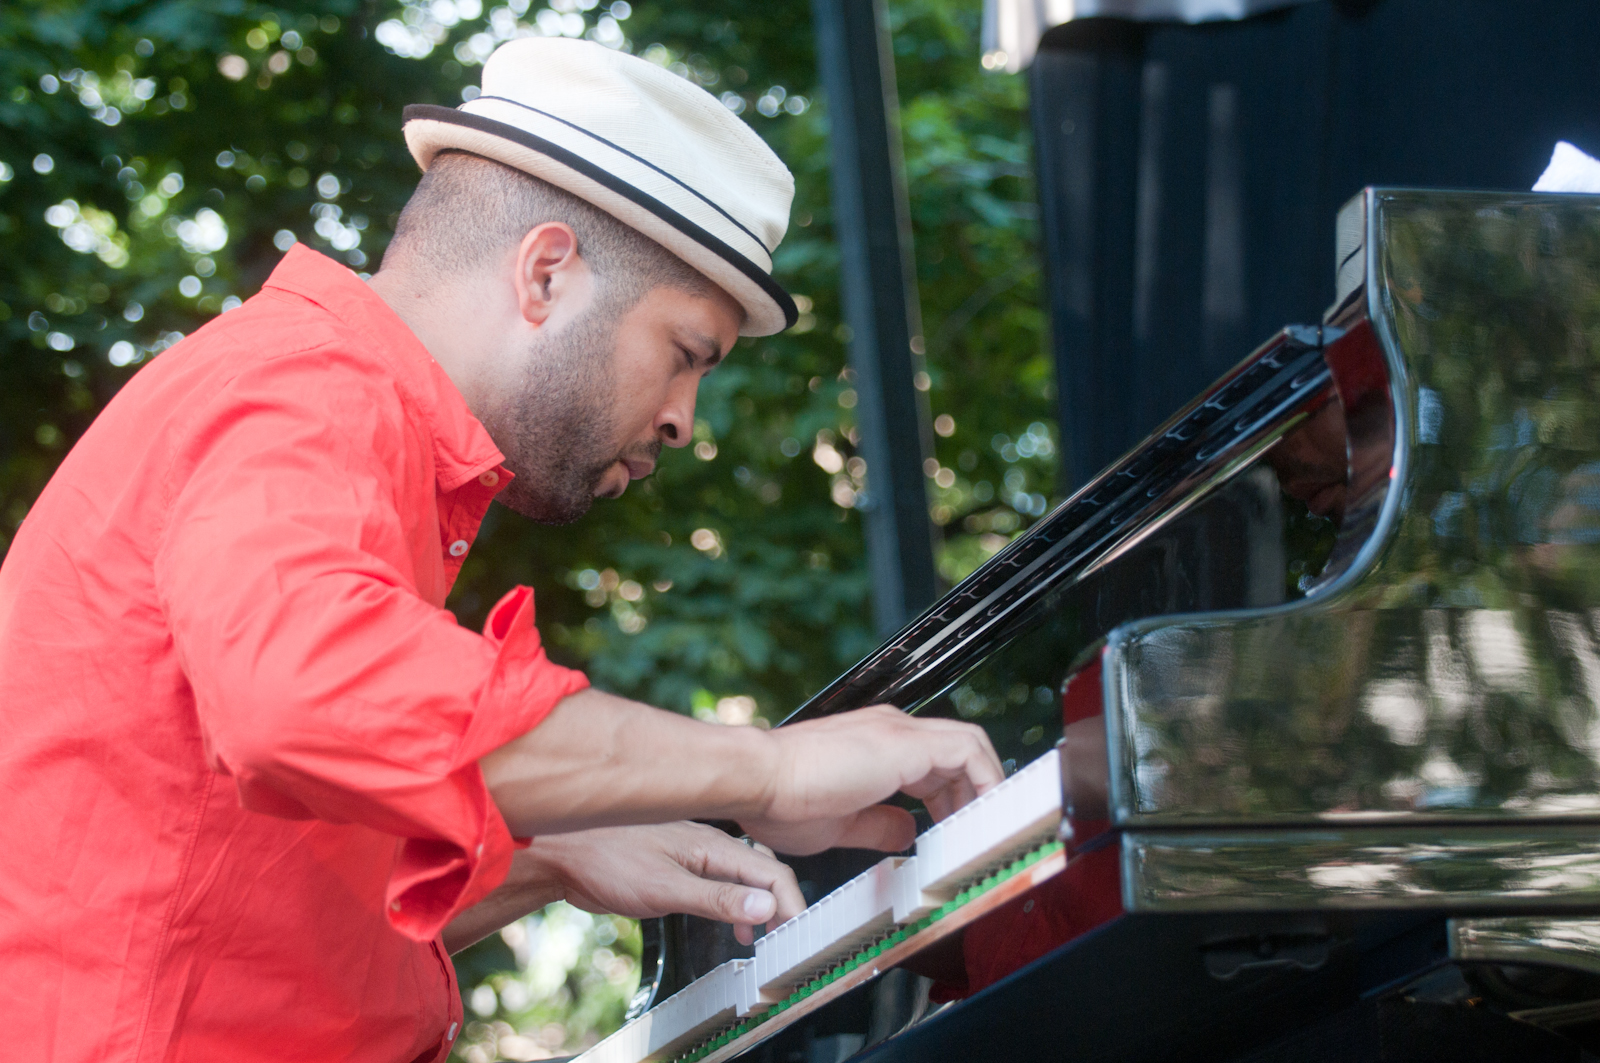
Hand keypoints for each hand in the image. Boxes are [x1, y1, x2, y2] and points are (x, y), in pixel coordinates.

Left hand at [536, 822, 806, 945]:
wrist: (564, 852)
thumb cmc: (607, 860)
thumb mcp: (667, 888)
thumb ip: (717, 898)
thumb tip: (765, 906)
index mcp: (714, 846)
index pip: (772, 874)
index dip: (792, 905)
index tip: (799, 933)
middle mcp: (709, 846)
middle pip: (764, 873)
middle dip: (782, 905)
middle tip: (787, 939)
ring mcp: (694, 855)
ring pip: (743, 878)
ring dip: (759, 906)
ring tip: (763, 938)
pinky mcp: (678, 867)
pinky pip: (721, 882)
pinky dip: (735, 904)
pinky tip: (731, 924)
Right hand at [739, 705, 1004, 855]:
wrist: (757, 779)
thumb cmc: (780, 800)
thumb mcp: (842, 823)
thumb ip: (878, 824)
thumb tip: (906, 832)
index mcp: (874, 745)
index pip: (933, 763)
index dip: (953, 795)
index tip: (955, 826)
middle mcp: (890, 729)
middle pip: (957, 750)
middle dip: (974, 791)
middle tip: (976, 830)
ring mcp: (897, 730)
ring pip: (969, 743)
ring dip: (985, 785)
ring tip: (985, 825)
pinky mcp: (904, 742)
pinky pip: (967, 751)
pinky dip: (984, 779)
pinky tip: (981, 812)